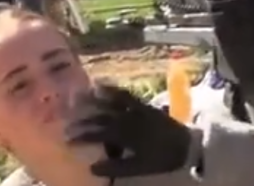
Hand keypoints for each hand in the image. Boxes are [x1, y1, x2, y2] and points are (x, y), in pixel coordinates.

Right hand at [65, 83, 195, 178]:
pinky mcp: (143, 104)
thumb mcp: (140, 168)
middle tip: (66, 120)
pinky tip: (101, 85)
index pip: (98, 134)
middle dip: (82, 119)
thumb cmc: (162, 158)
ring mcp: (136, 109)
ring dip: (93, 99)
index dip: (81, 136)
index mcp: (125, 135)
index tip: (66, 138)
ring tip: (77, 96)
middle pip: (101, 117)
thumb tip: (92, 167)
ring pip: (110, 102)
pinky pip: (125, 94)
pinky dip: (112, 89)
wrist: (187, 144)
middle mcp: (128, 118)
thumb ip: (116, 168)